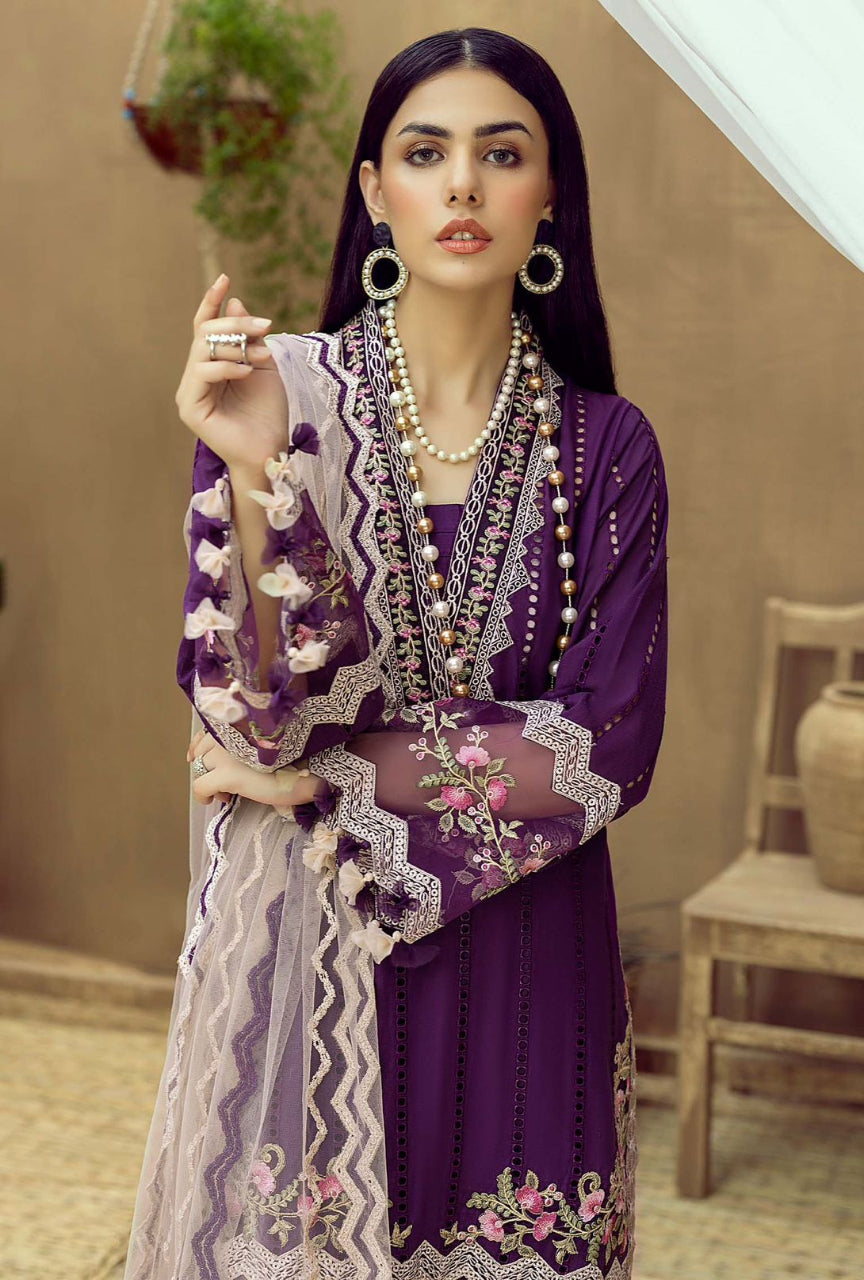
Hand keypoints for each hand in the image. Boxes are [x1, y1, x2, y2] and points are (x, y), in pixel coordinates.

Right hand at [174, 274, 289, 471]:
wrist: (270, 449)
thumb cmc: (268, 412)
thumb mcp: (263, 366)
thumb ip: (249, 338)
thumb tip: (235, 303)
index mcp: (212, 365)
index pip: (205, 328)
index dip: (212, 303)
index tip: (225, 278)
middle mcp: (196, 376)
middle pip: (204, 334)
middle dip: (234, 324)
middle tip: (265, 325)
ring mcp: (189, 392)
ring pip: (202, 350)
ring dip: (236, 347)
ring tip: (261, 356)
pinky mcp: (189, 407)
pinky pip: (203, 373)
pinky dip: (227, 367)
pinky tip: (246, 372)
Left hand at [186, 729, 321, 808]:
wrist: (310, 773)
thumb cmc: (294, 759)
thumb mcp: (264, 744)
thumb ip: (241, 742)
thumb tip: (216, 756)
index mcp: (238, 724)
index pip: (206, 732)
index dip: (198, 747)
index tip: (196, 758)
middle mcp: (229, 733)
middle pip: (201, 752)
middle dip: (208, 768)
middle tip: (223, 783)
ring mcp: (226, 754)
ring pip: (200, 768)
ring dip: (210, 781)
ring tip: (228, 792)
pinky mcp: (227, 774)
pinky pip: (200, 787)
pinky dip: (204, 796)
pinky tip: (218, 800)